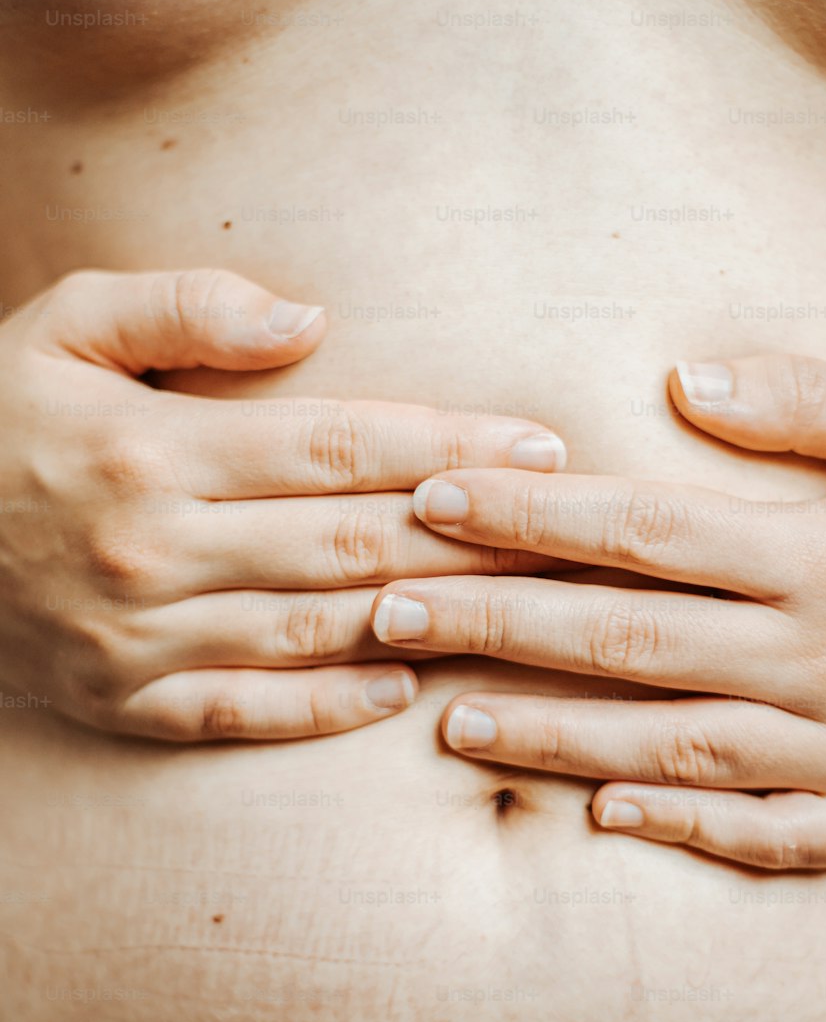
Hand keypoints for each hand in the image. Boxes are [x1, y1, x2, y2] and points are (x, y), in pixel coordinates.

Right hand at [0, 268, 565, 740]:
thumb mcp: (60, 324)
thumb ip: (183, 307)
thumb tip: (310, 317)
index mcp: (151, 448)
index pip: (341, 445)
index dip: (450, 445)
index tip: (538, 444)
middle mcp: (154, 551)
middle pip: (353, 542)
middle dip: (474, 535)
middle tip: (568, 529)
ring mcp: (140, 640)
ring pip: (316, 630)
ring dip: (428, 617)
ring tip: (522, 605)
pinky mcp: (122, 703)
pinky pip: (245, 715)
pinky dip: (328, 709)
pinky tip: (402, 690)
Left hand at [371, 354, 825, 868]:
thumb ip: (808, 398)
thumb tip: (678, 378)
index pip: (644, 529)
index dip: (531, 514)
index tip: (434, 501)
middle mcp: (824, 658)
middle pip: (628, 641)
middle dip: (496, 623)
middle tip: (385, 612)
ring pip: (673, 747)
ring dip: (554, 738)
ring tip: (450, 722)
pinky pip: (768, 835)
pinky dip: (684, 831)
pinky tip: (599, 819)